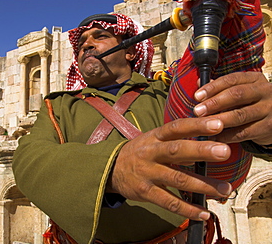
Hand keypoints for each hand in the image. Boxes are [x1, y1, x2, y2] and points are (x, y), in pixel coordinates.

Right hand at [107, 117, 232, 220]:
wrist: (111, 169)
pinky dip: (188, 209)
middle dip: (202, 151)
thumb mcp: (153, 140)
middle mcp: (151, 153)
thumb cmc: (139, 153)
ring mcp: (148, 173)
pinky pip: (169, 202)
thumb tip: (207, 142)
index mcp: (155, 137)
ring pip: (178, 179)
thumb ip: (178, 141)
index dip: (196, 125)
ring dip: (203, 185)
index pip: (177, 127)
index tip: (217, 124)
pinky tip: (204, 212)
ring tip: (225, 189)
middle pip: (177, 150)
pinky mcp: (145, 192)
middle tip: (225, 151)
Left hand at [194, 71, 271, 144]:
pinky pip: (244, 132)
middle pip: (237, 95)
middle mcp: (264, 91)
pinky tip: (213, 136)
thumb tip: (198, 82)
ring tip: (203, 124)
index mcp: (254, 79)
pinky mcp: (268, 127)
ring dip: (219, 120)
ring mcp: (268, 109)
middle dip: (214, 103)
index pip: (231, 79)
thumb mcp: (241, 89)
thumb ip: (221, 87)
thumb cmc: (251, 102)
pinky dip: (226, 135)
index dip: (213, 87)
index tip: (197, 96)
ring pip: (240, 115)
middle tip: (198, 111)